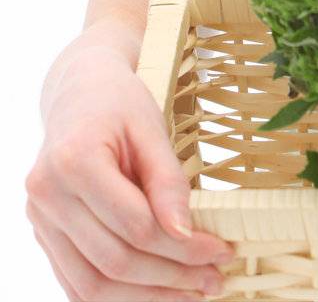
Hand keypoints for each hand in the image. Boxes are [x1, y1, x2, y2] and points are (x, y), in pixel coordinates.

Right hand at [26, 47, 235, 298]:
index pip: (135, 225)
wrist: (78, 92)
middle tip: (214, 279)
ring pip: (93, 284)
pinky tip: (157, 292)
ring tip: (192, 292)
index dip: (182, 247)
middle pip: (114, 261)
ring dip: (147, 297)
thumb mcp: (151, 127)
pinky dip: (119, 296)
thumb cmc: (118, 102)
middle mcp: (48, 196)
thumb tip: (186, 233)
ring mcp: (40, 221)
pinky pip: (78, 283)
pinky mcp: (45, 236)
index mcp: (74, 160)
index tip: (221, 251)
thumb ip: (167, 180)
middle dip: (170, 277)